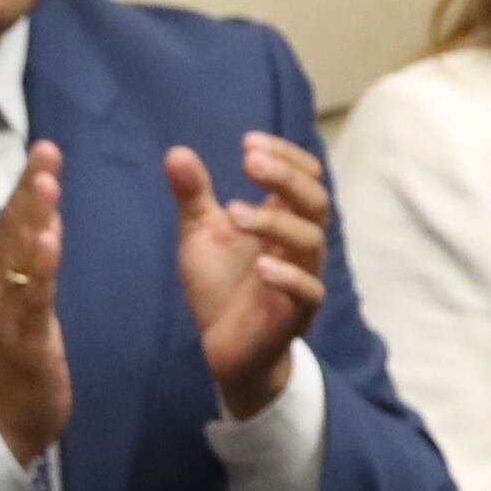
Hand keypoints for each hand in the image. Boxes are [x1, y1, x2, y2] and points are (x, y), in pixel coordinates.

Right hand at [0, 142, 68, 462]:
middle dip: (29, 188)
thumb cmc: (16, 358)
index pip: (11, 220)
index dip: (25, 183)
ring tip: (47, 183)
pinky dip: (41, 268)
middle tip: (45, 150)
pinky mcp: (26, 339)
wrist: (1, 419)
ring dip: (32, 218)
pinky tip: (49, 241)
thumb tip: (42, 218)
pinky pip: (34, 298)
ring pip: (19, 257)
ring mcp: (7, 312)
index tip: (42, 148)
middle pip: (11, 228)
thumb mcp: (21, 303)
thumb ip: (29, 263)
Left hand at [166, 133, 328, 419]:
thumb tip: (175, 152)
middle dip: (286, 177)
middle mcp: (299, 244)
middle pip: (315, 201)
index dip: (284, 156)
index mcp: (283, 219)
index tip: (247, 144)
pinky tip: (260, 267)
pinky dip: (288, 277)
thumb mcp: (200, 234)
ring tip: (234, 212)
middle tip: (249, 162)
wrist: (223, 346)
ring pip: (311, 241)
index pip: (305, 175)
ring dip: (275, 222)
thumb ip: (193, 196)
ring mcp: (303, 277)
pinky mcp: (297, 315)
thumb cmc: (221, 285)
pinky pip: (309, 292)